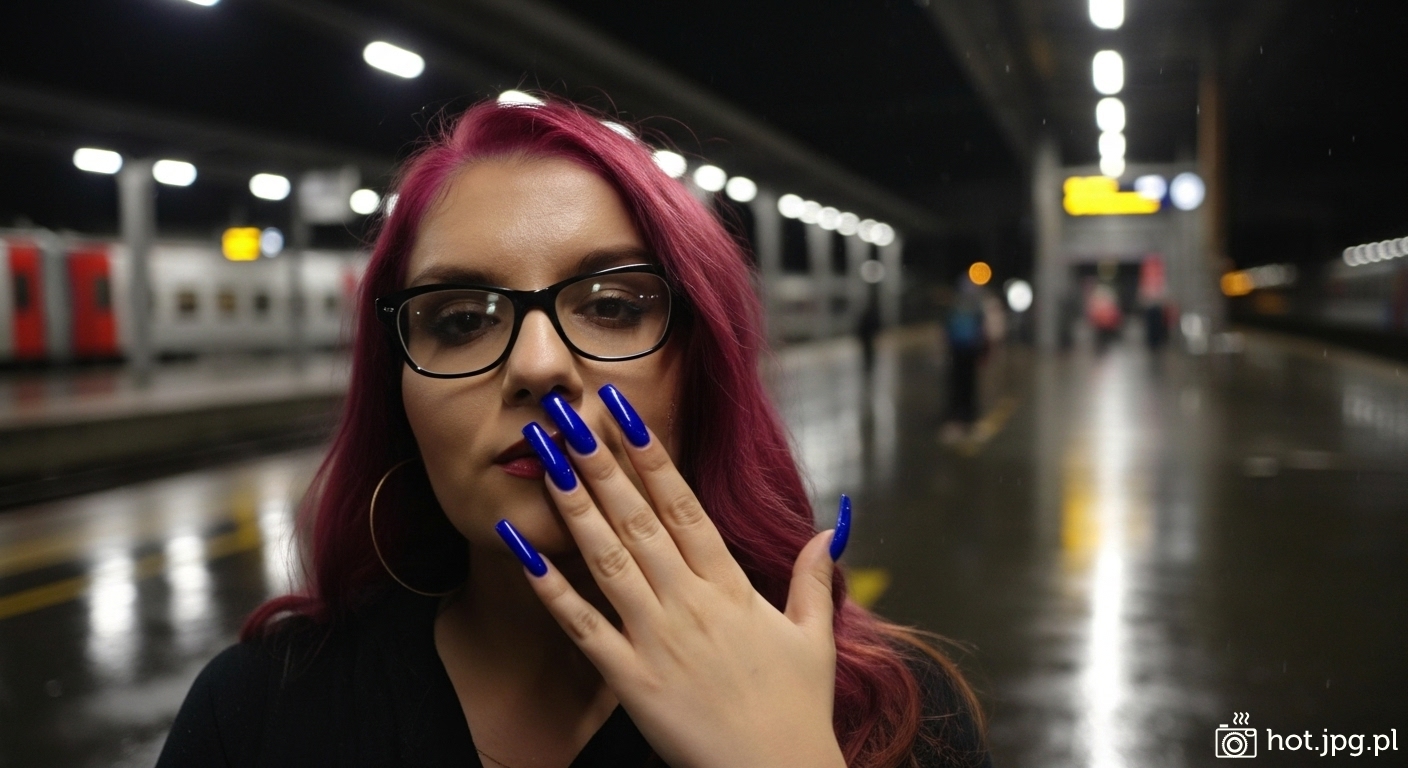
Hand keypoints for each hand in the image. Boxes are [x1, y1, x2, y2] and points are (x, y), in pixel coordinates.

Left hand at [496, 385, 848, 767]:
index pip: (685, 506)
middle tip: (568, 416)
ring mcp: (658, 639)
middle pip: (638, 520)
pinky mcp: (632, 680)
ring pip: (608, 559)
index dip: (651, 457)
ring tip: (544, 461)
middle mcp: (691, 603)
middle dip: (600, 463)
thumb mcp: (815, 636)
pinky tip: (524, 553)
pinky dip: (552, 590)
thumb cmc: (797, 711)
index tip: (624, 414)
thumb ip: (813, 577)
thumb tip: (832, 528)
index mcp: (731, 587)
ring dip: (573, 507)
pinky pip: (584, 628)